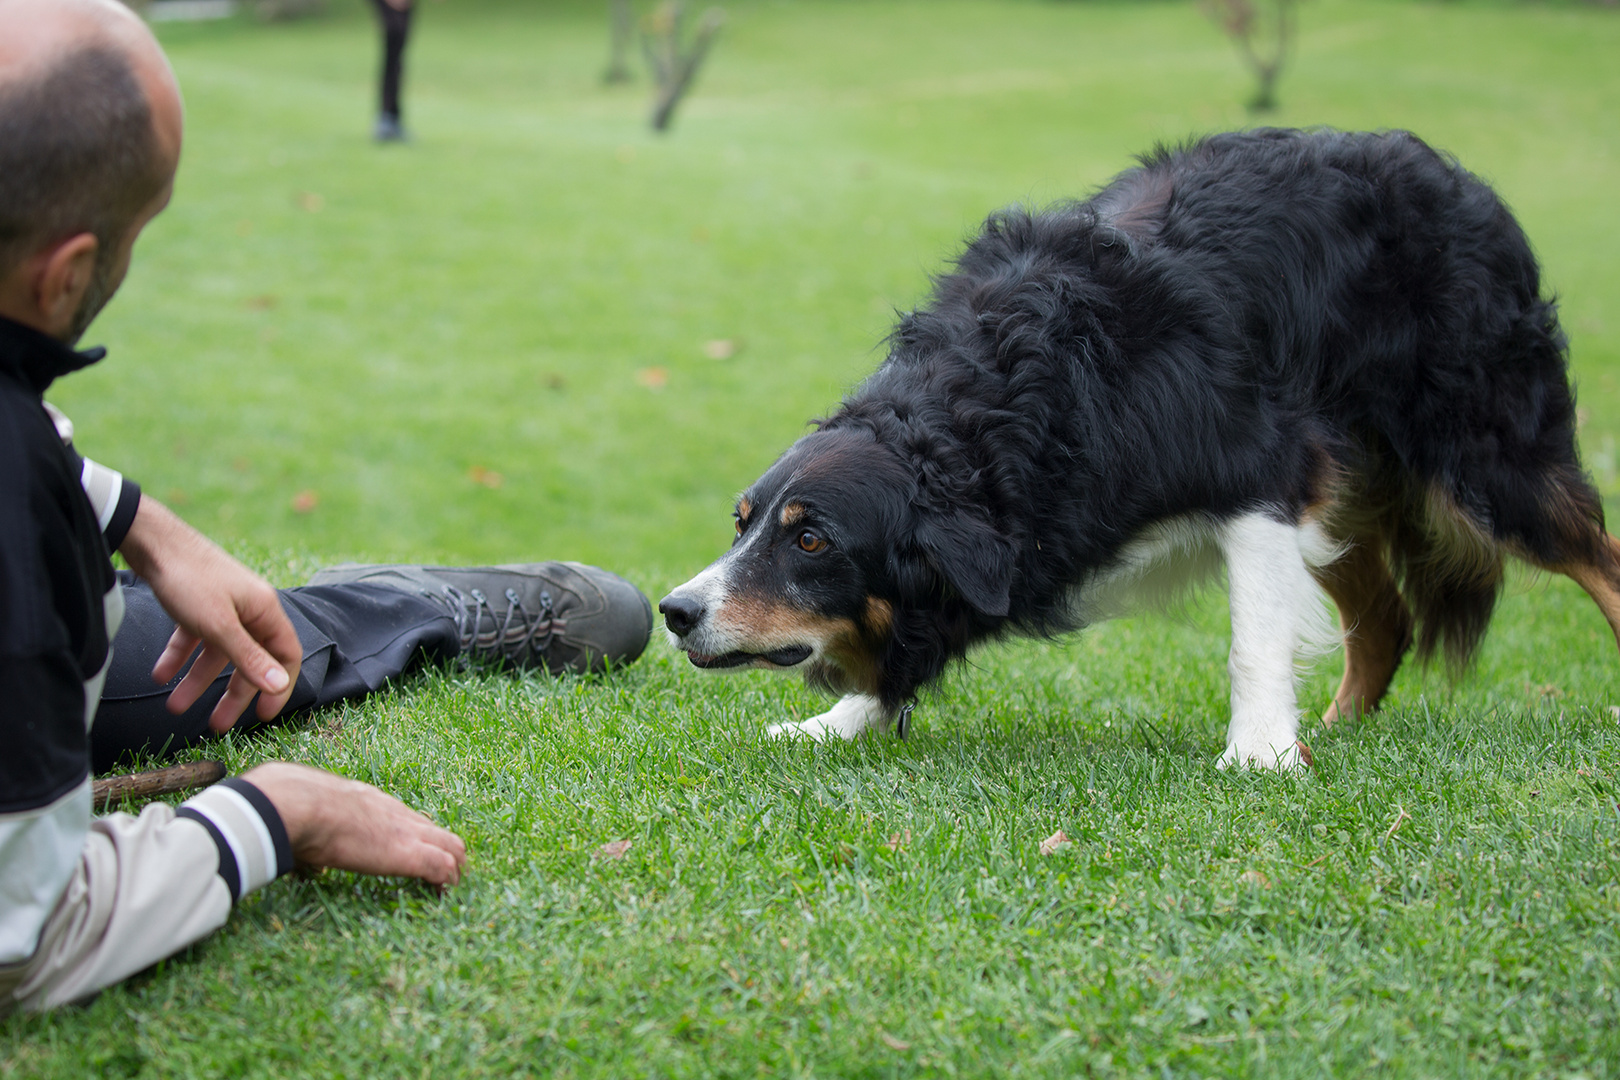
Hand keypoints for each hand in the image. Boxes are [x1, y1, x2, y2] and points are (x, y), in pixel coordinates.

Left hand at [118, 494, 301, 730]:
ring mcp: (222, 608)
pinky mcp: (197, 605)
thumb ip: (249, 658)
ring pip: (216, 653)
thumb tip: (279, 686)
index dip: (278, 687)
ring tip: (175, 707)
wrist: (151, 541)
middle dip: (232, 694)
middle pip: (249, 660)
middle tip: (217, 725)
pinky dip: (179, 658)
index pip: (286, 656)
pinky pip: (193, 639)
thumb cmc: (190, 579)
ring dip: (197, 682)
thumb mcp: (219, 626)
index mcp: (265, 612)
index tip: (264, 717)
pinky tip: (160, 675)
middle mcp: (248, 610)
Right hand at [242, 763, 466, 886]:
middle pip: (438, 831)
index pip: (410, 820)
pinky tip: (445, 893)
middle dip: (447, 853)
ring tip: (451, 888)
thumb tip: (306, 863)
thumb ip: (317, 839)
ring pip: (451, 846)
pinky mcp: (408, 854)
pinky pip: (441, 866)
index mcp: (374, 804)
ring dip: (454, 868)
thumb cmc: (296, 809)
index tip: (420, 857)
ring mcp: (406, 833)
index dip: (420, 840)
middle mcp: (397, 815)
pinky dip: (448, 881)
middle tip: (446, 876)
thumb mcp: (312, 818)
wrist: (299, 805)